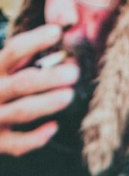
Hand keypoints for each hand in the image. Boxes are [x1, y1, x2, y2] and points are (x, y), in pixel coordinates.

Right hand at [0, 25, 79, 157]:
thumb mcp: (3, 72)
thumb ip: (21, 62)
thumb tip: (55, 43)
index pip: (14, 51)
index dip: (35, 41)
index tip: (57, 32)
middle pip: (22, 82)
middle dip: (49, 77)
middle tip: (73, 73)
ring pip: (22, 110)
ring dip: (47, 102)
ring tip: (69, 95)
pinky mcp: (0, 142)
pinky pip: (19, 143)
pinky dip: (37, 136)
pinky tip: (54, 127)